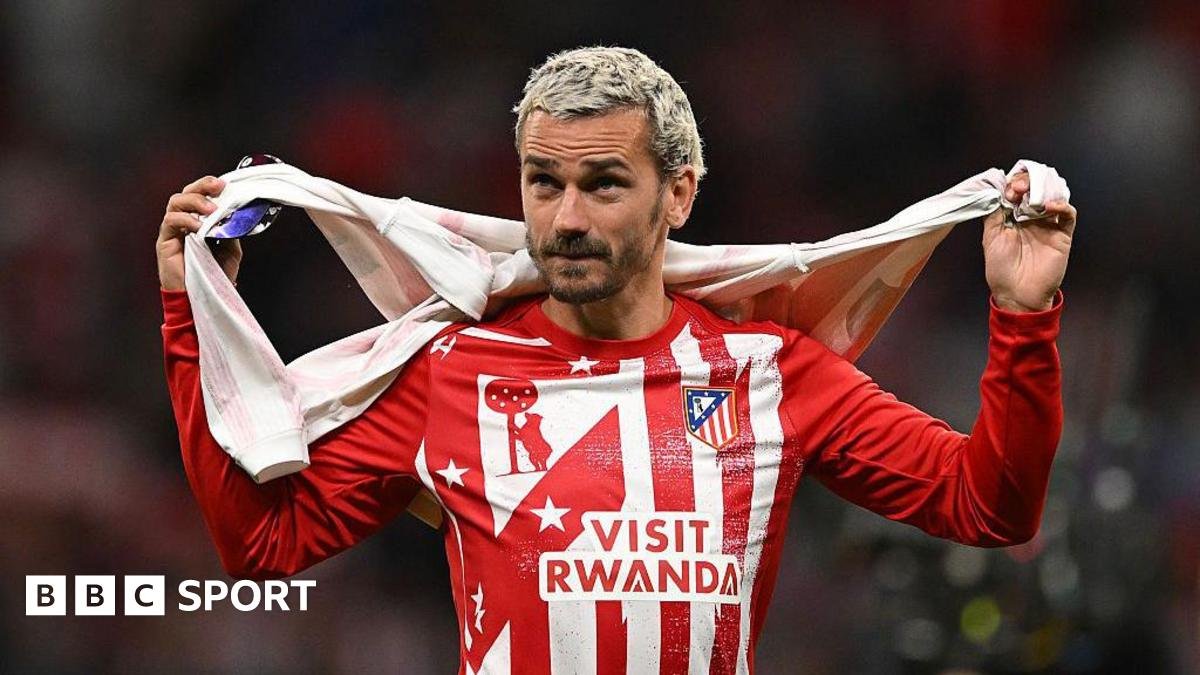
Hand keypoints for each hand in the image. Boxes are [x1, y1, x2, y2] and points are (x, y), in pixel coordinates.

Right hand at [156, 176, 241, 290]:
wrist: (201, 299)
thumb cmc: (213, 276)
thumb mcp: (230, 250)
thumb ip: (230, 231)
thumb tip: (235, 215)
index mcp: (198, 222)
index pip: (200, 196)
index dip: (209, 187)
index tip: (225, 185)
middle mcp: (183, 223)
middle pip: (186, 193)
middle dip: (202, 186)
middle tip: (218, 187)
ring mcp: (173, 231)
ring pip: (176, 202)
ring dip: (195, 201)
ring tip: (211, 209)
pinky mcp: (165, 242)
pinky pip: (170, 221)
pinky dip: (185, 219)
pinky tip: (198, 227)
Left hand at [983, 170, 1076, 311]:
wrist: (1018, 295)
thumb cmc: (1001, 271)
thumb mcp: (990, 239)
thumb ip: (994, 215)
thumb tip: (995, 191)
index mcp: (1013, 218)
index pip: (1017, 191)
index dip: (1013, 184)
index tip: (1006, 188)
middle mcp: (1031, 218)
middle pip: (1035, 190)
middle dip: (1027, 183)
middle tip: (1018, 188)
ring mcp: (1048, 225)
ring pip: (1053, 197)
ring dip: (1043, 190)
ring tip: (1030, 194)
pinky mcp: (1062, 235)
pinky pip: (1068, 215)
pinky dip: (1062, 206)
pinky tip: (1048, 207)